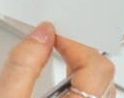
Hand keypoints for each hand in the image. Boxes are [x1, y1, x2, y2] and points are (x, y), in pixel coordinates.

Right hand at [0, 22, 115, 97]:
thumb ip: (22, 65)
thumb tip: (40, 34)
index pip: (95, 65)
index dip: (74, 42)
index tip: (50, 32)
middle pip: (102, 73)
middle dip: (78, 50)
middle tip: (52, 38)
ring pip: (100, 85)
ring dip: (79, 66)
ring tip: (53, 54)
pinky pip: (91, 95)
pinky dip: (77, 81)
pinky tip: (59, 76)